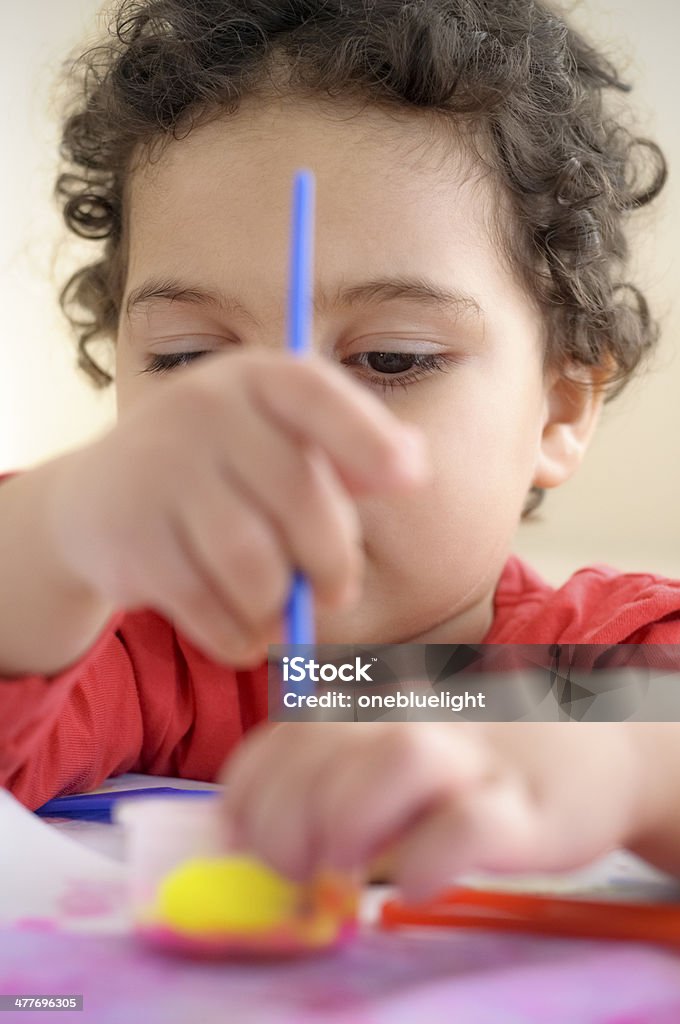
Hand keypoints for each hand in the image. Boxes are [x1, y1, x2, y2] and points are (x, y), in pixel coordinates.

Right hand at [46, 350, 427, 665]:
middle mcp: (201, 408)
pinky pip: (208, 607)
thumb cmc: (221, 470)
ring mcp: (158, 469)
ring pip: (253, 564)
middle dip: (333, 562)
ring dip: (280, 606)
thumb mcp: (279, 440)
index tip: (410, 481)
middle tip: (339, 592)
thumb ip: (346, 450)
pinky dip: (240, 636)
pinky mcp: (130, 537)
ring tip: (282, 612)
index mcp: (253, 378)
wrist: (100, 497)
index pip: (315, 393)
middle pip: (298, 498)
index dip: (367, 437)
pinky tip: (247, 633)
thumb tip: (413, 465)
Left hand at [221, 721, 645, 899]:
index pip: (287, 731)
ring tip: (344, 871)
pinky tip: (418, 885)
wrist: (594, 754)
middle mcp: (421, 721)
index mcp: (380, 709)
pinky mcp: (529, 811)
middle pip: (328, 741)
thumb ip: (329, 778)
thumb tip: (244, 831)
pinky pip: (473, 825)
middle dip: (284, 817)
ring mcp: (477, 761)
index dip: (248, 791)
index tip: (245, 842)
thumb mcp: (395, 755)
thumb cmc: (474, 767)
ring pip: (403, 754)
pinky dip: (430, 861)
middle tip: (297, 870)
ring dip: (350, 820)